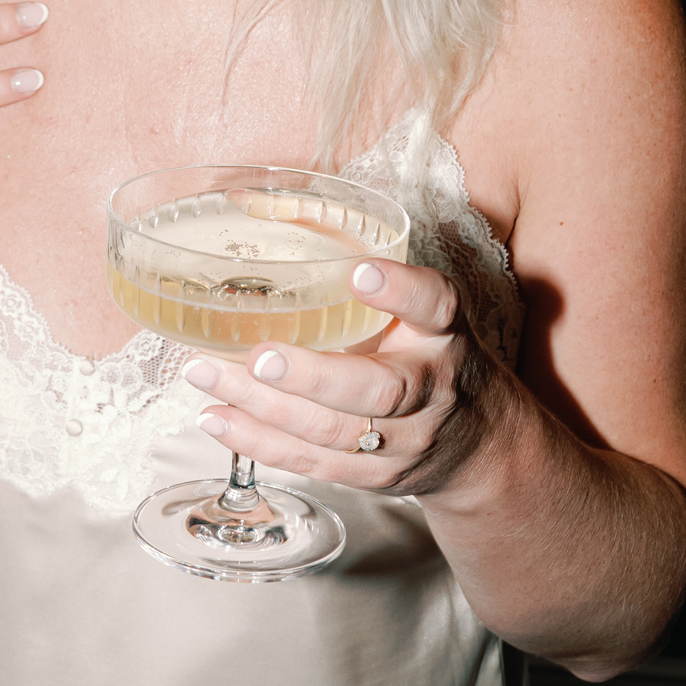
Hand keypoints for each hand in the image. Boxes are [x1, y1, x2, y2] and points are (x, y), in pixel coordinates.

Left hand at [180, 257, 510, 497]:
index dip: (400, 290)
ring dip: (263, 408)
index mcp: (444, 332)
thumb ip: (368, 275)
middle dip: (314, 377)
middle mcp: (430, 387)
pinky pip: (314, 462)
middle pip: (378, 391)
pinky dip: (260, 442)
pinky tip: (216, 417)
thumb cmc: (432, 356)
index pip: (435, 305)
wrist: (480, 444)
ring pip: (334, 432)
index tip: (361, 272)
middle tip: (259, 356)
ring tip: (206, 375)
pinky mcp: (375, 476)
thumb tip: (261, 210)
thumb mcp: (423, 311)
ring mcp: (403, 441)